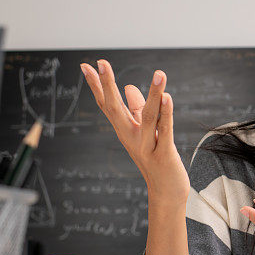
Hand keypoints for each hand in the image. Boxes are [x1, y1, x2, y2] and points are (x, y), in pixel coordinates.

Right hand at [80, 60, 189, 201]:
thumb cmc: (155, 158)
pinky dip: (166, 114)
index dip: (97, 86)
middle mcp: (131, 137)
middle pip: (116, 109)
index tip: (86, 65)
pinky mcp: (164, 154)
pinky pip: (165, 131)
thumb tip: (128, 86)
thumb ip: (136, 109)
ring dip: (153, 94)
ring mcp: (146, 147)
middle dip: (108, 86)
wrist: (166, 191)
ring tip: (159, 73)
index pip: (107, 105)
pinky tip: (167, 97)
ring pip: (148, 117)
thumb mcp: (144, 131)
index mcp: (125, 130)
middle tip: (101, 62)